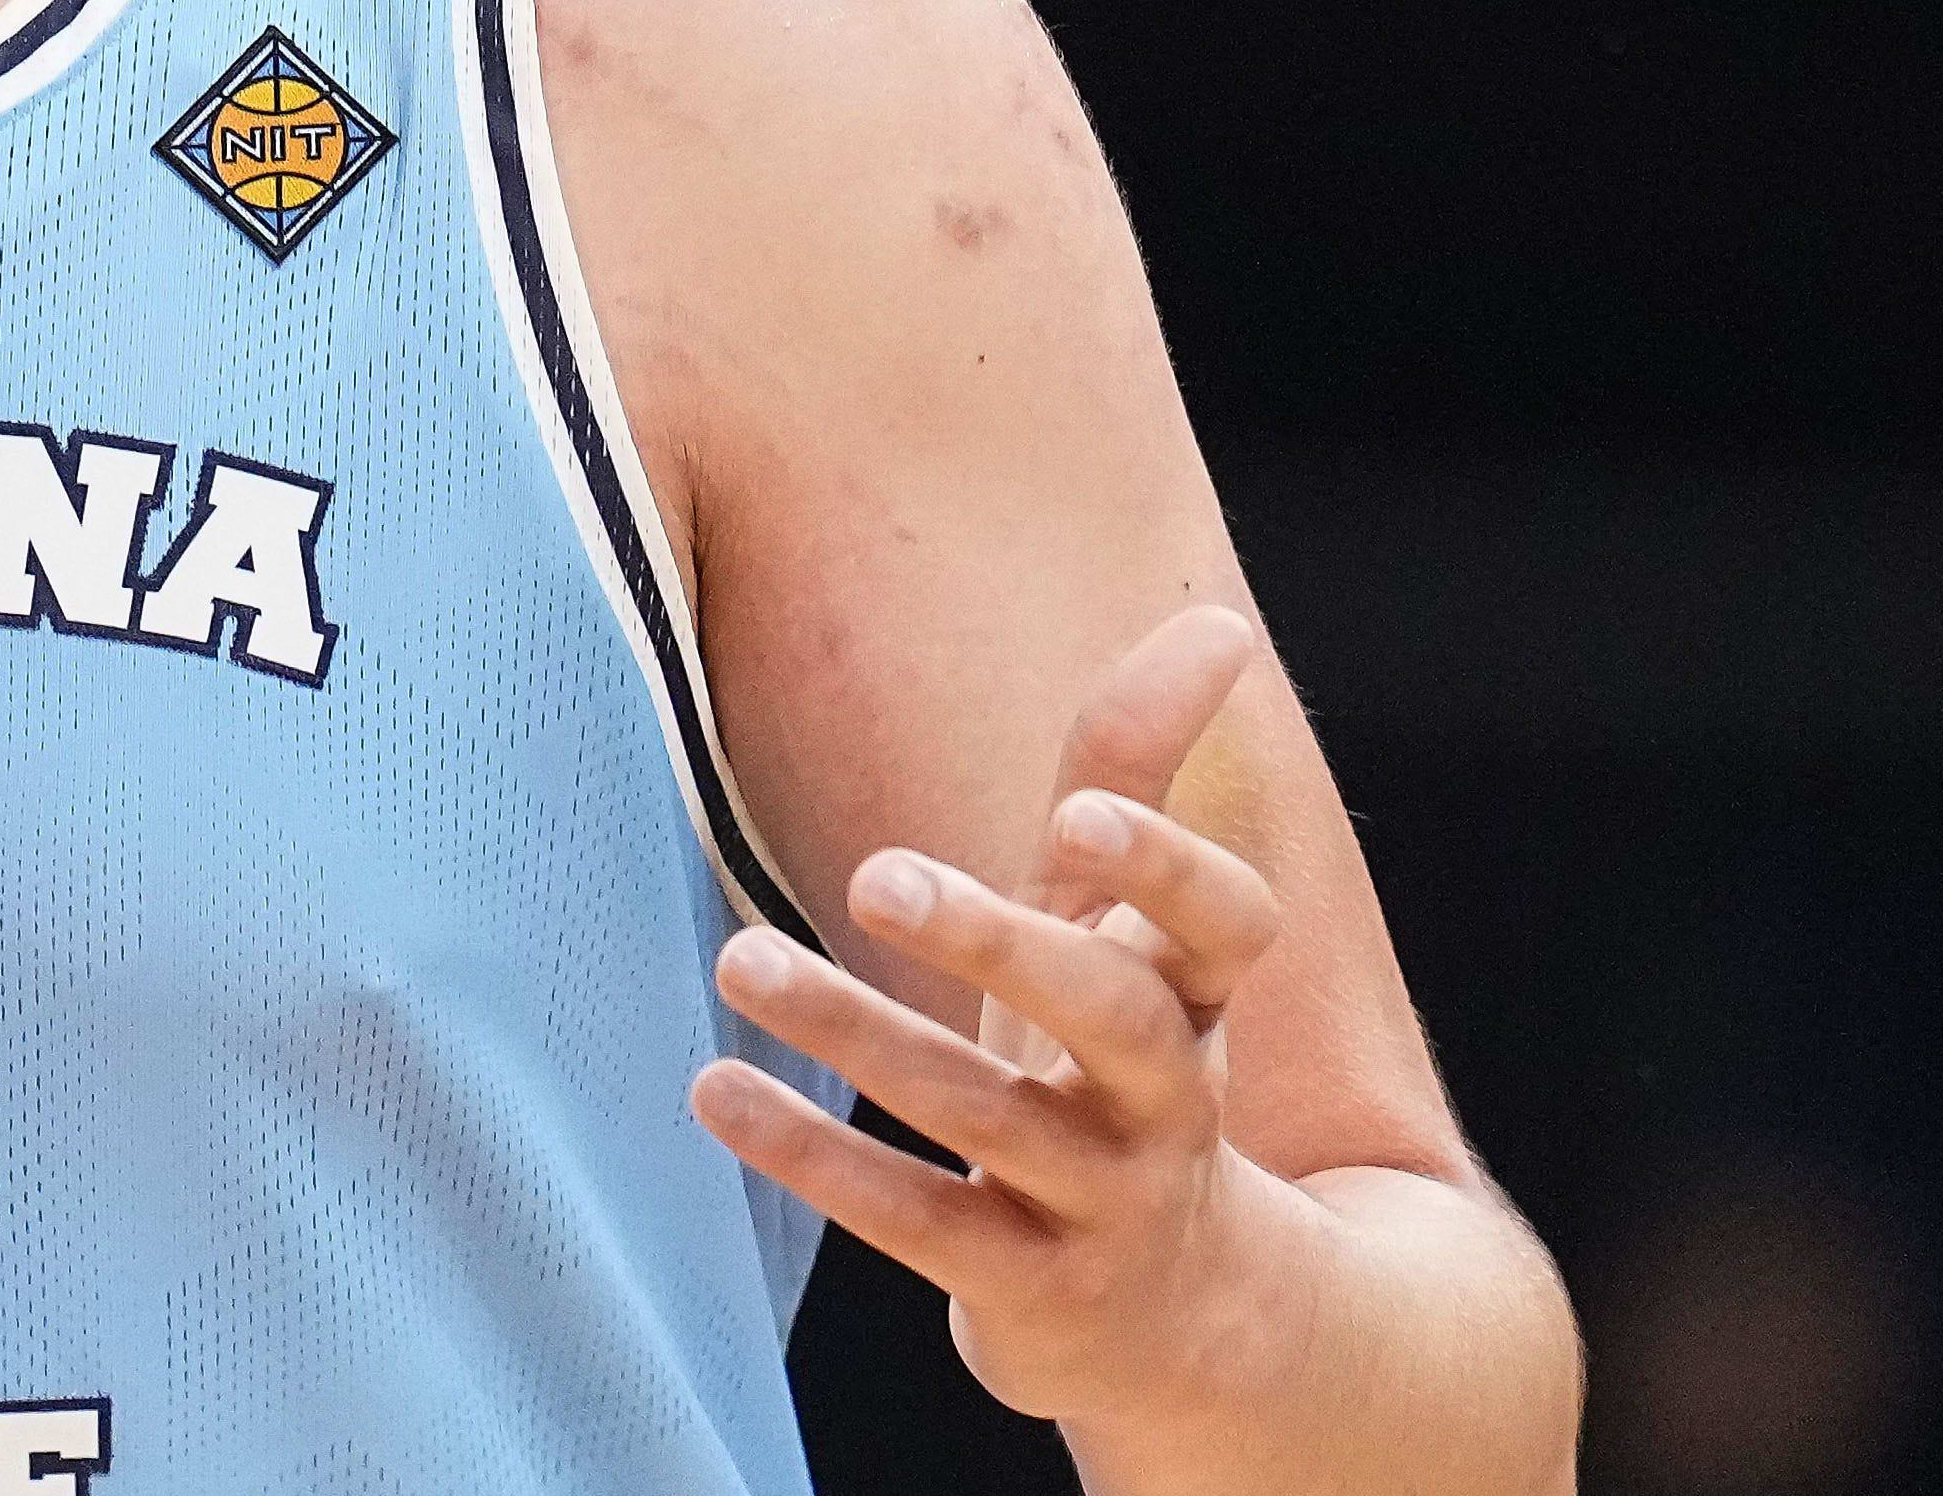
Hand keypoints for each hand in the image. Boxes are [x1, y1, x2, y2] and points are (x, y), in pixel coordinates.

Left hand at [688, 604, 1309, 1430]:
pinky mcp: (1026, 1290)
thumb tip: (1217, 620)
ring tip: (739, 959)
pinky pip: (918, 1223)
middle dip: (1002, 947)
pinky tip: (715, 1092)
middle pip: (1114, 1018)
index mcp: (1195, 999)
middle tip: (876, 876)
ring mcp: (1102, 1203)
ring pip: (986, 1118)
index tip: (1079, 814)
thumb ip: (1136, 777)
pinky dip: (815, 1157)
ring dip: (856, 1034)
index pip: (1227, 927)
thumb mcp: (1126, 936)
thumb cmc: (1117, 1076)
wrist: (1179, 1322)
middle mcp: (1166, 1102)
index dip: (1166, 872)